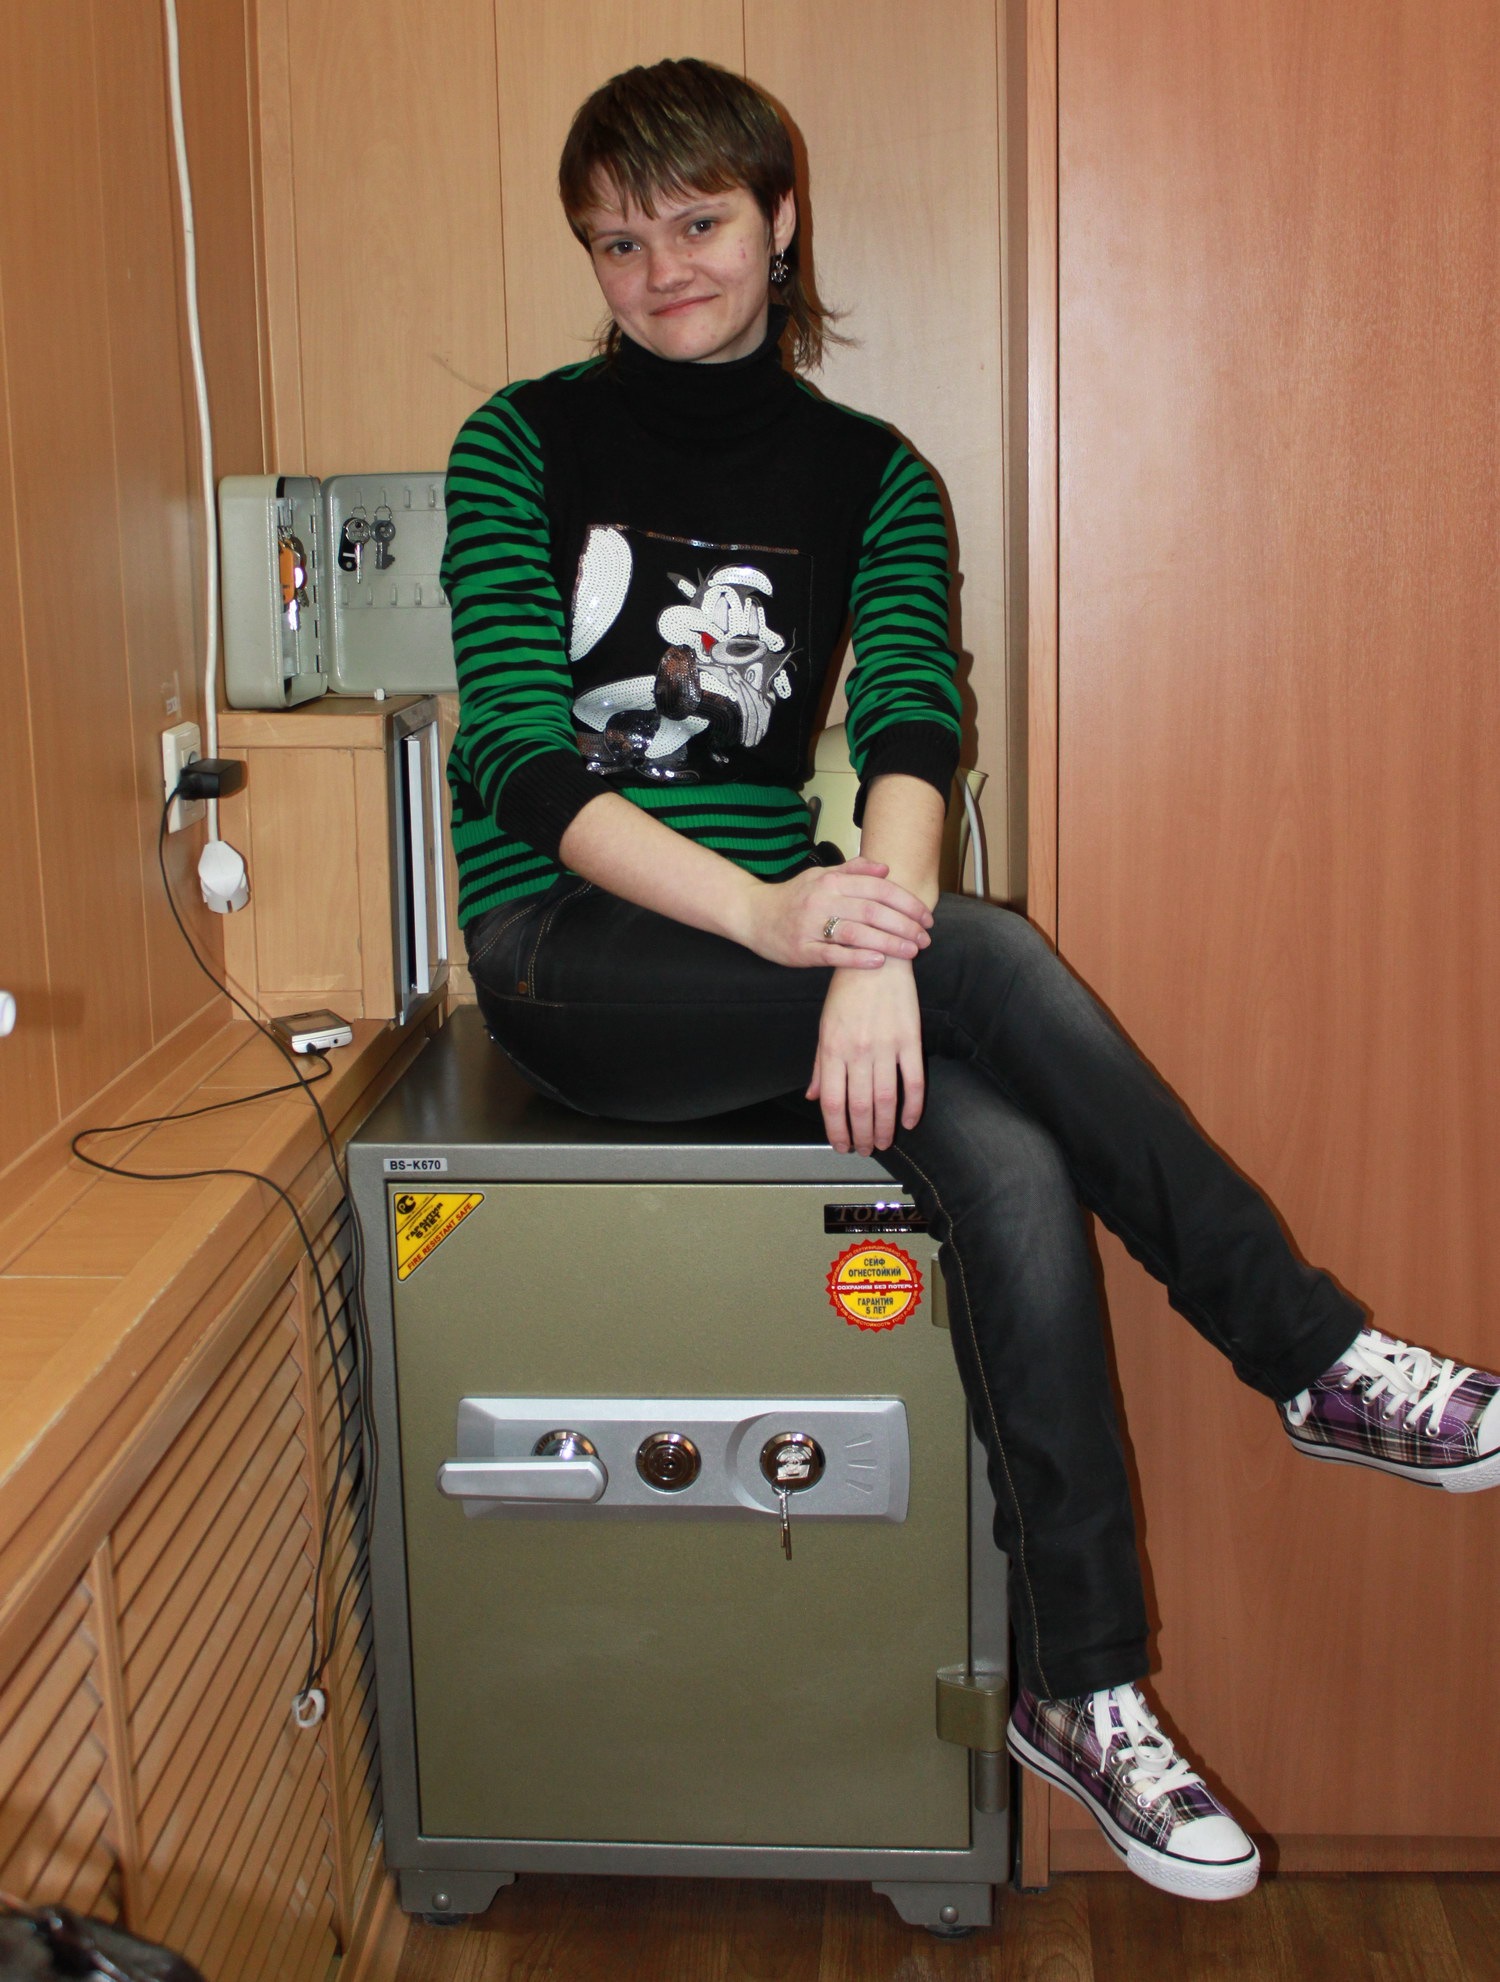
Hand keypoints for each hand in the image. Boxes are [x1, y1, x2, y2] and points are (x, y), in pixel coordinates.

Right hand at [739, 859, 933, 969]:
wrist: (752, 915)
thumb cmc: (793, 898)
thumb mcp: (821, 877)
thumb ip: (854, 871)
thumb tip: (885, 868)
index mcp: (831, 881)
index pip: (878, 888)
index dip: (906, 902)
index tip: (926, 916)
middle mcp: (822, 900)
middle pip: (872, 910)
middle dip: (904, 925)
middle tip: (925, 937)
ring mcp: (810, 926)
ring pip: (856, 933)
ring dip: (888, 942)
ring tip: (911, 951)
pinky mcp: (802, 950)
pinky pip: (833, 955)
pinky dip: (858, 958)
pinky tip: (878, 961)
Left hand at [807, 960, 925, 1154]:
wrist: (876, 957)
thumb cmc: (846, 993)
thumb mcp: (824, 1026)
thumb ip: (820, 1065)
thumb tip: (815, 1098)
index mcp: (832, 1049)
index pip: (833, 1103)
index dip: (837, 1131)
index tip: (843, 1146)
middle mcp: (858, 1052)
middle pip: (860, 1107)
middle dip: (863, 1135)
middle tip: (867, 1149)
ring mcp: (886, 1046)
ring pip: (887, 1100)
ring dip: (886, 1128)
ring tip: (885, 1142)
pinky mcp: (910, 1039)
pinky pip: (914, 1081)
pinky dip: (913, 1105)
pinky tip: (910, 1121)